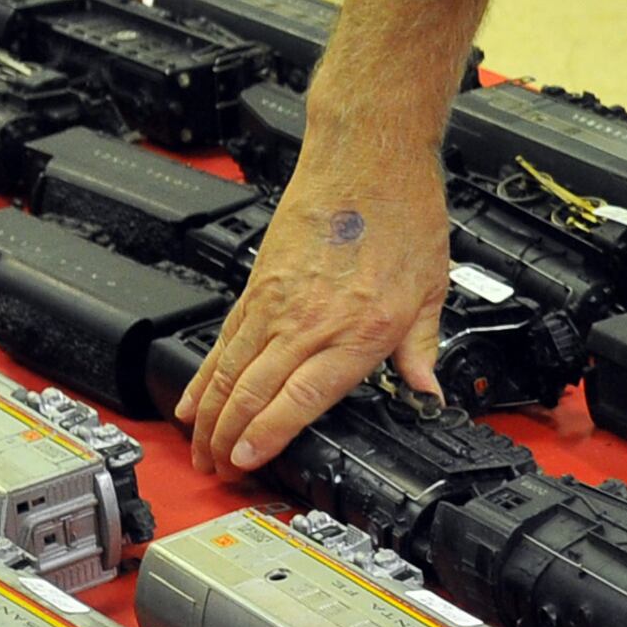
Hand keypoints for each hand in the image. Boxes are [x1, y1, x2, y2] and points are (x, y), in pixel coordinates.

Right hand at [177, 123, 454, 472]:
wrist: (366, 155)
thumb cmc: (402, 211)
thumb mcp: (432, 287)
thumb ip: (422, 348)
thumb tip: (428, 391)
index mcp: (360, 328)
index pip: (304, 396)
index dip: (270, 434)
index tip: (248, 460)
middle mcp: (312, 318)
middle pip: (256, 391)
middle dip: (230, 438)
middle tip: (219, 471)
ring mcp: (278, 301)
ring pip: (232, 369)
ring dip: (212, 415)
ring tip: (202, 450)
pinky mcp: (260, 283)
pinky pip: (226, 337)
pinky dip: (207, 373)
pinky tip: (194, 399)